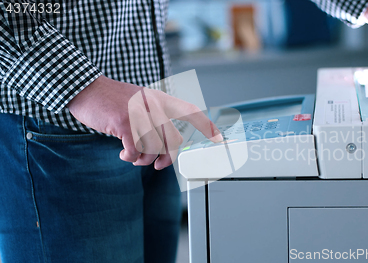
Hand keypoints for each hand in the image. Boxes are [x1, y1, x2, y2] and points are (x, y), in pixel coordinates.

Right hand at [67, 76, 222, 169]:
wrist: (86, 88)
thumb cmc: (112, 100)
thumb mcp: (140, 101)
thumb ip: (155, 116)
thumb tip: (165, 144)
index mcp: (160, 100)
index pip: (190, 111)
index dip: (206, 125)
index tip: (218, 139)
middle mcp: (154, 106)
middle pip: (172, 140)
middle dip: (165, 159)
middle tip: (157, 165)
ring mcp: (140, 114)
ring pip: (153, 148)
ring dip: (143, 159)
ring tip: (133, 156)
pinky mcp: (124, 123)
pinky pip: (135, 150)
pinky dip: (129, 157)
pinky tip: (123, 154)